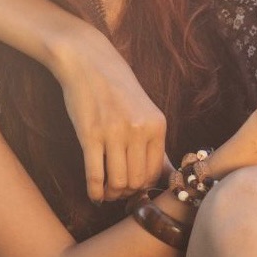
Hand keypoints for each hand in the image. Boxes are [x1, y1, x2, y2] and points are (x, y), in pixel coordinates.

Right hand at [52, 25, 166, 201]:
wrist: (89, 63)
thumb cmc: (117, 88)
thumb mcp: (145, 111)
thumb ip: (154, 143)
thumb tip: (167, 175)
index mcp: (157, 125)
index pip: (154, 173)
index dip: (143, 187)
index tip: (133, 188)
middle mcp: (139, 130)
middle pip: (136, 181)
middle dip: (126, 192)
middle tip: (117, 192)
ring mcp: (114, 133)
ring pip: (117, 182)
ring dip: (110, 193)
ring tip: (106, 191)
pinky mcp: (90, 135)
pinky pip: (95, 175)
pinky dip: (94, 191)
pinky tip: (93, 194)